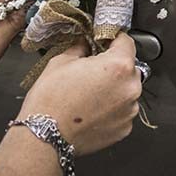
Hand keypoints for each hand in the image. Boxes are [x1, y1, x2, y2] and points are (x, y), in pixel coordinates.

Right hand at [21, 33, 141, 154]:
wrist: (44, 136)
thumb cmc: (50, 101)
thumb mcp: (61, 62)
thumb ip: (81, 48)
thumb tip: (85, 44)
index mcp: (118, 66)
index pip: (126, 42)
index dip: (114, 40)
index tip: (106, 42)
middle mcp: (130, 87)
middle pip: (129, 68)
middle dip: (114, 67)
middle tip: (92, 72)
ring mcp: (129, 110)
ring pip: (127, 90)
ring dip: (115, 89)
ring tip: (90, 95)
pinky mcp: (125, 128)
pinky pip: (123, 111)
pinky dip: (112, 109)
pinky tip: (93, 110)